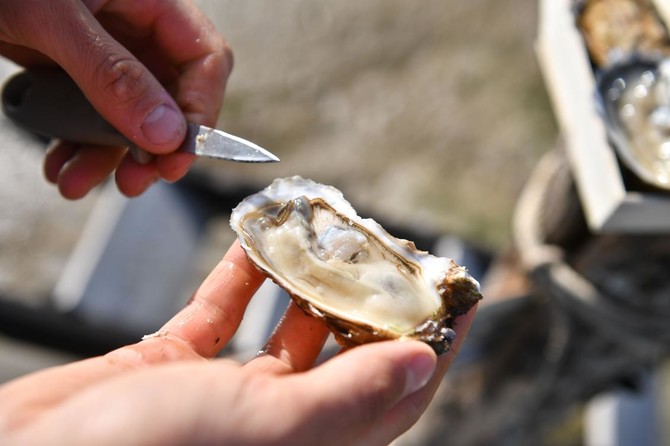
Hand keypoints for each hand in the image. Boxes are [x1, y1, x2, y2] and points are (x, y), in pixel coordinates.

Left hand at [0, 0, 231, 198]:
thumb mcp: (51, 19)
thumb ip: (112, 75)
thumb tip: (165, 133)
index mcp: (149, 0)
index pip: (204, 58)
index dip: (200, 109)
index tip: (176, 154)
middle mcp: (135, 27)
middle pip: (173, 96)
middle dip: (154, 146)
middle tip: (138, 181)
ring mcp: (107, 54)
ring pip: (132, 116)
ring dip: (108, 157)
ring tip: (77, 183)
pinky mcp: (77, 73)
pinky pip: (94, 118)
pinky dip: (79, 147)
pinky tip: (60, 166)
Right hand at [0, 242, 476, 445]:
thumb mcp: (258, 428)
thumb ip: (343, 399)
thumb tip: (422, 367)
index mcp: (307, 445)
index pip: (395, 393)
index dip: (433, 343)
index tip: (458, 294)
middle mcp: (272, 424)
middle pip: (343, 352)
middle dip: (366, 298)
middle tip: (383, 247)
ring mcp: (222, 395)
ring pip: (282, 328)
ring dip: (302, 279)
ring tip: (320, 233)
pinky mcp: (172, 370)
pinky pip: (218, 314)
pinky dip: (237, 277)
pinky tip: (252, 240)